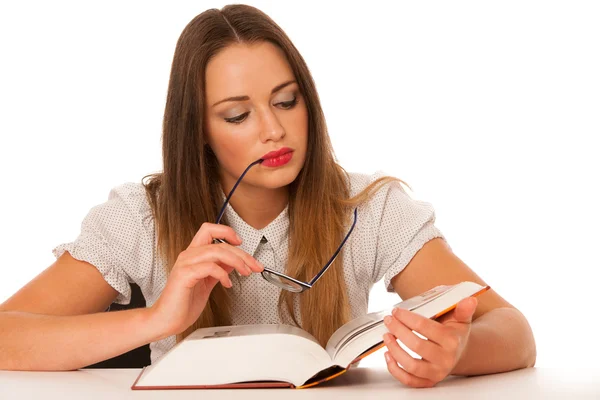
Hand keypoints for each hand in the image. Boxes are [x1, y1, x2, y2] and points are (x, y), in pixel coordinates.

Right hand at [149, 223, 263, 337]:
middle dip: (242, 254)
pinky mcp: (184, 275)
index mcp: (193, 255)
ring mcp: (185, 264)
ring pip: (216, 251)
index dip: (227, 232)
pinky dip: (223, 274)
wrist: (166, 320)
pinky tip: (227, 283)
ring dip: (236, 261)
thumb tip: (233, 261)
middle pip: (220, 244)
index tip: (241, 242)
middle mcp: (188, 256)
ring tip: (245, 272)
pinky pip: (209, 267)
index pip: (209, 230)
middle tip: (254, 265)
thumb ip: (219, 270)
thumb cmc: (183, 304)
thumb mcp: (207, 283)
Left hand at [382, 297, 477, 387]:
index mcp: (452, 341)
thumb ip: (463, 309)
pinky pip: (409, 380)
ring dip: (394, 350)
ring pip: (411, 366)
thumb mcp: (460, 319)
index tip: (396, 311)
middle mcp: (445, 359)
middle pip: (416, 346)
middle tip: (389, 321)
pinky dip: (395, 370)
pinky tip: (388, 355)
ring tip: (386, 336)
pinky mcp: (428, 381)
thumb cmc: (454, 333)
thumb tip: (470, 300)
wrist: (459, 354)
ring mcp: (436, 372)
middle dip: (398, 331)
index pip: (425, 327)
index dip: (407, 318)